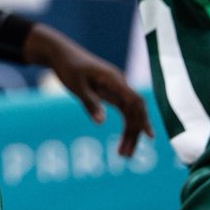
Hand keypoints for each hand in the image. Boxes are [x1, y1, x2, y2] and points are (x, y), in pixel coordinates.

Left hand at [24, 23, 153, 157]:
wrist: (60, 53)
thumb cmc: (68, 67)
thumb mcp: (76, 85)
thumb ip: (90, 103)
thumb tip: (101, 122)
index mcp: (113, 79)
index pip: (134, 100)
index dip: (143, 118)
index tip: (149, 136)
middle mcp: (119, 83)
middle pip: (135, 110)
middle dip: (133, 133)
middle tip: (125, 156)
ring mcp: (116, 88)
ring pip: (130, 113)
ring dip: (129, 133)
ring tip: (123, 155)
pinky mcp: (110, 92)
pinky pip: (123, 111)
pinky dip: (125, 126)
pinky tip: (125, 141)